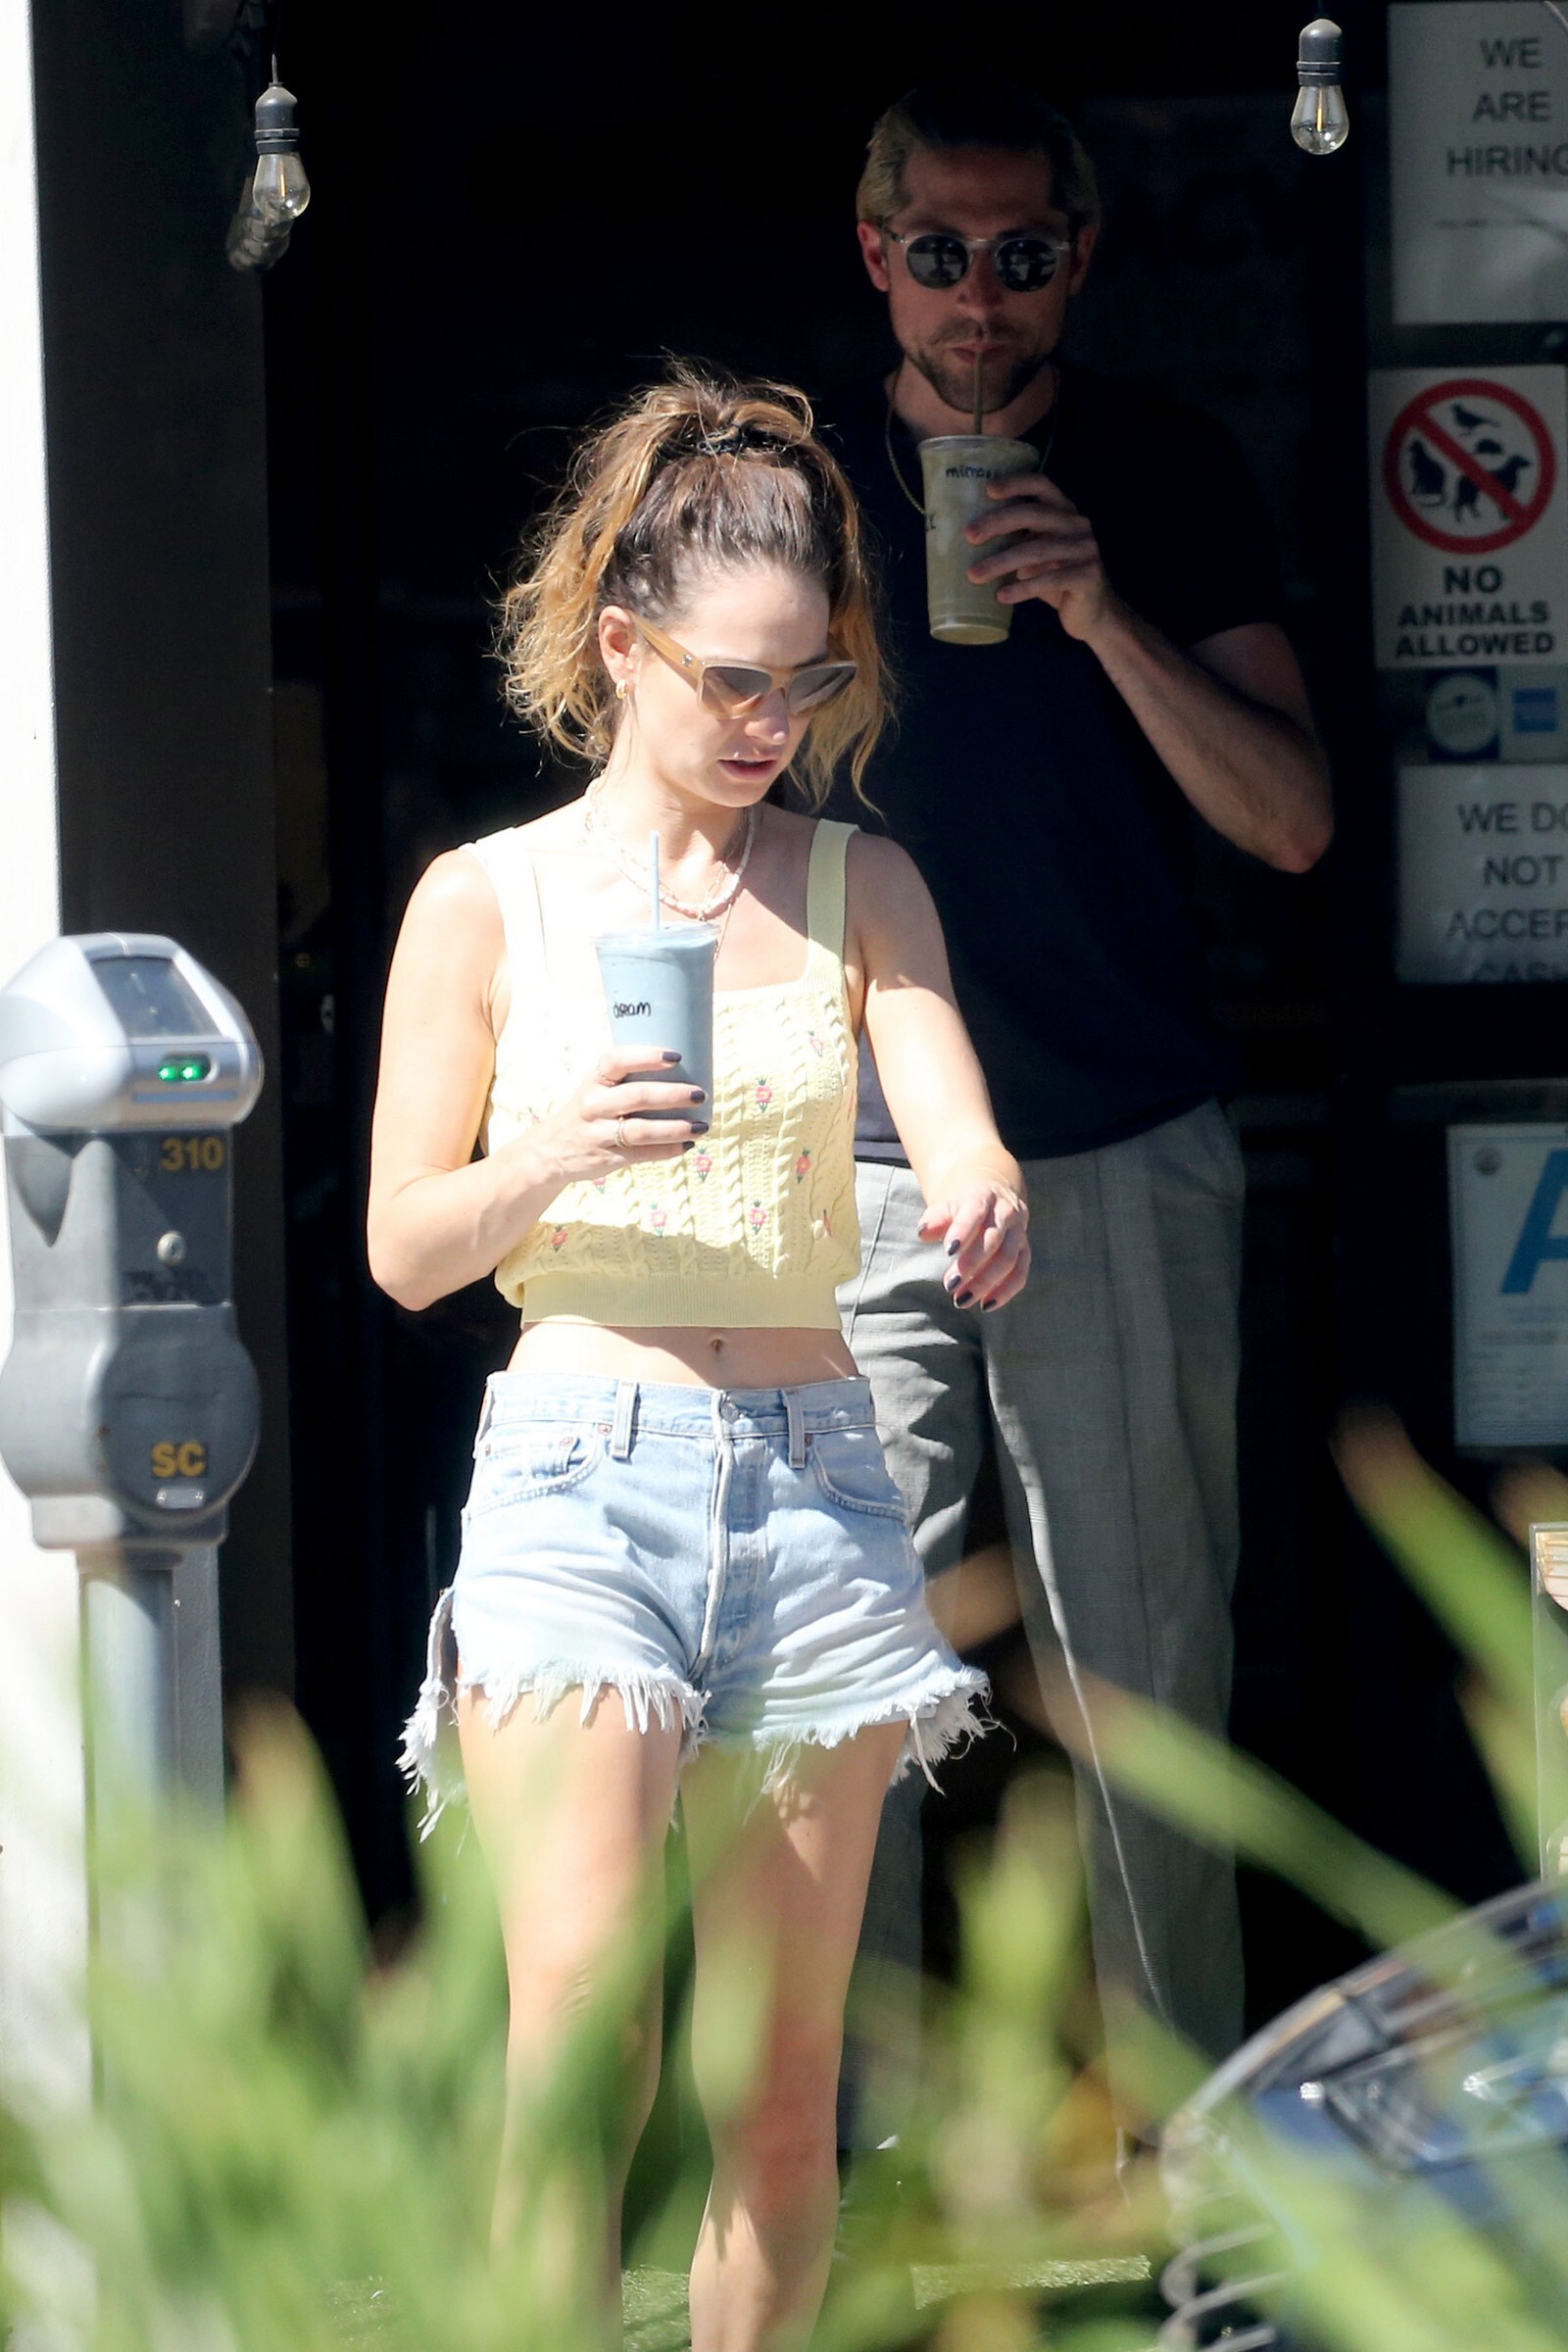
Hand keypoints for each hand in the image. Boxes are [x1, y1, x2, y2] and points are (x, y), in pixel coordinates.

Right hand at [528, 1048, 706, 1184]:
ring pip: (641, 1130)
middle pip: (636, 1097)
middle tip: (699, 1094)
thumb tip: (683, 1068)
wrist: (550, 1150)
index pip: (616, 1061)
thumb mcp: (597, 1088)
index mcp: (594, 1080)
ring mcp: (598, 1133)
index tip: (675, 1056)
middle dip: (672, 1095)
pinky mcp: (605, 1158)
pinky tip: (687, 1144)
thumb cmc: (588, 1111)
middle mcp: (593, 1105)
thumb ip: (626, 1079)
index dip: (646, 1057)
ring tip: (701, 1126)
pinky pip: (641, 1154)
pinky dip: (667, 1150)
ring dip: (675, 1128)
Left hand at [918, 1184, 1029, 1312]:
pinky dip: (1005, 1291)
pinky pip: (1020, 1272)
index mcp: (983, 1198)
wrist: (992, 1192)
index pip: (975, 1213)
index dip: (963, 1231)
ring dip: (986, 1283)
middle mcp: (1005, 1213)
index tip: (948, 1251)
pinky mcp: (1024, 1250)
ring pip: (1009, 1259)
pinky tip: (986, 1305)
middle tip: (949, 1286)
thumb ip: (934, 1218)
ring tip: (962, 1300)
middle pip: (993, 1240)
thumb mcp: (945, 1204)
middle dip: (971, 1265)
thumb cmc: (962, 1205)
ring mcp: (1018, 1232)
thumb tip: (924, 1232)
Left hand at [965, 473, 1115, 640]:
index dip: (1016, 483)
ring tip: (974, 575)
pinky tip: (1001, 596)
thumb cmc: (1057, 579)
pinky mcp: (1088, 576)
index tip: (988, 490)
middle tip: (969, 536)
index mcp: (1065, 511)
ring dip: (1000, 563)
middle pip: (1033, 514)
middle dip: (997, 523)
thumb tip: (972, 536)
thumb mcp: (1037, 553)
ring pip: (1036, 551)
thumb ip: (1018, 539)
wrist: (1094, 613)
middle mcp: (1078, 524)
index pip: (1041, 485)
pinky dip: (1021, 589)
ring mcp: (1086, 549)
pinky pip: (1049, 580)